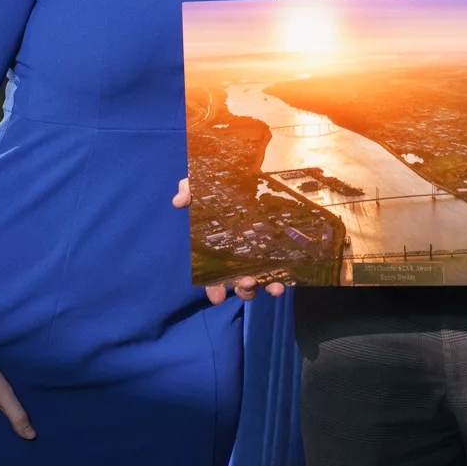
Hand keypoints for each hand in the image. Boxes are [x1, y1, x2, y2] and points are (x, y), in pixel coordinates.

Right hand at [174, 176, 287, 303]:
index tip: (217, 298)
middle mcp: (240, 253)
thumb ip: (189, 190)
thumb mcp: (204, 182)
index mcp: (220, 245)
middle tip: (247, 283)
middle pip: (240, 282)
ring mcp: (261, 250)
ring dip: (265, 286)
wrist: (255, 166)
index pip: (214, 275)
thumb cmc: (225, 180)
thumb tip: (178, 202)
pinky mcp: (281, 243)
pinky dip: (285, 275)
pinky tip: (288, 278)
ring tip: (272, 286)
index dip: (214, 288)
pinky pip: (283, 265)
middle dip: (243, 289)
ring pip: (263, 278)